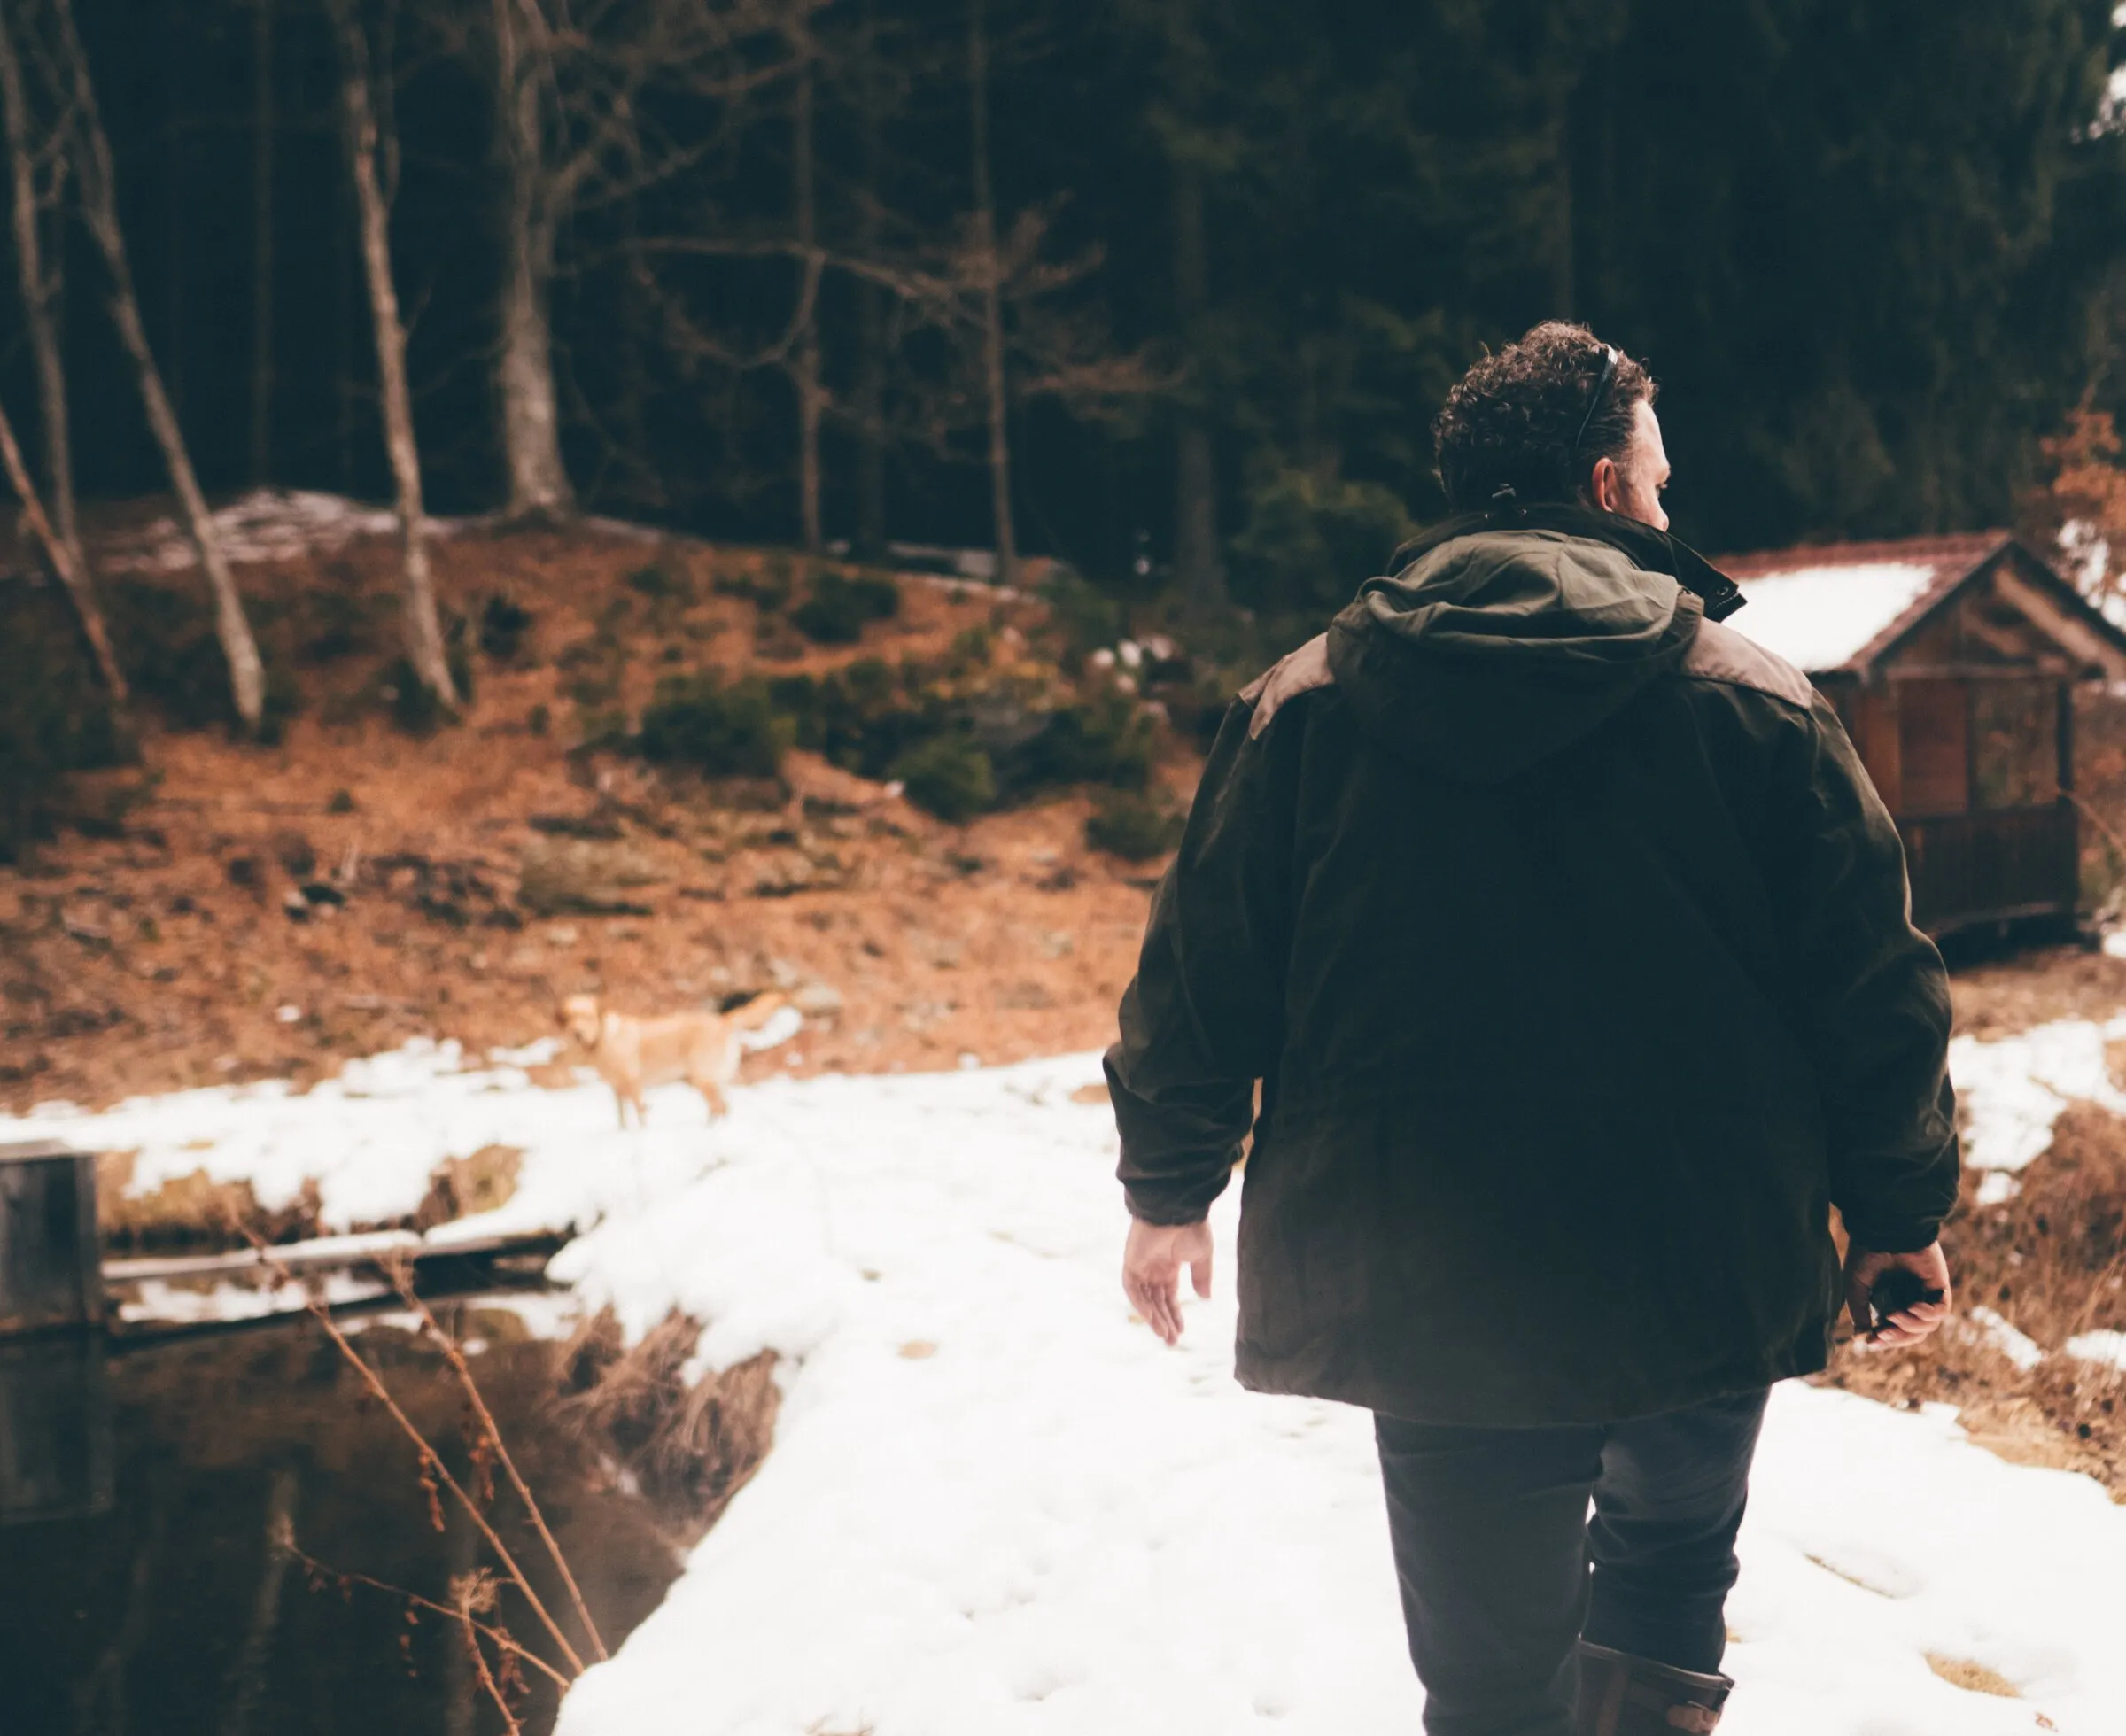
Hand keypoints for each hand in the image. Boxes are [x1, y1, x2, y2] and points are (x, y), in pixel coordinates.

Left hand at [1123, 1216, 1212, 1345]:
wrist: (1177, 1210)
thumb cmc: (1191, 1228)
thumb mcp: (1202, 1256)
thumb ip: (1202, 1277)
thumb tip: (1205, 1298)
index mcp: (1170, 1266)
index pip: (1169, 1296)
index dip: (1174, 1314)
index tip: (1181, 1331)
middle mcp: (1154, 1268)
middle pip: (1157, 1301)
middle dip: (1164, 1321)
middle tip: (1172, 1342)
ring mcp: (1142, 1265)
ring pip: (1145, 1299)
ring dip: (1154, 1318)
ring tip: (1165, 1336)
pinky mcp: (1131, 1262)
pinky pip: (1132, 1288)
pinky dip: (1140, 1304)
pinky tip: (1152, 1318)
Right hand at [1844, 1240, 1952, 1350]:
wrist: (1883, 1230)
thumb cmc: (1866, 1254)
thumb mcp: (1856, 1287)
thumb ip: (1859, 1312)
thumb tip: (1864, 1339)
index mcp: (1889, 1301)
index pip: (1894, 1332)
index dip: (1885, 1340)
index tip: (1872, 1341)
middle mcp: (1909, 1300)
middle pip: (1913, 1334)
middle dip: (1898, 1337)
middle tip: (1883, 1332)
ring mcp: (1926, 1295)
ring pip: (1927, 1327)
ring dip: (1910, 1326)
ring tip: (1894, 1314)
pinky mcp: (1939, 1287)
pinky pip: (1940, 1312)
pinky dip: (1926, 1314)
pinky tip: (1912, 1307)